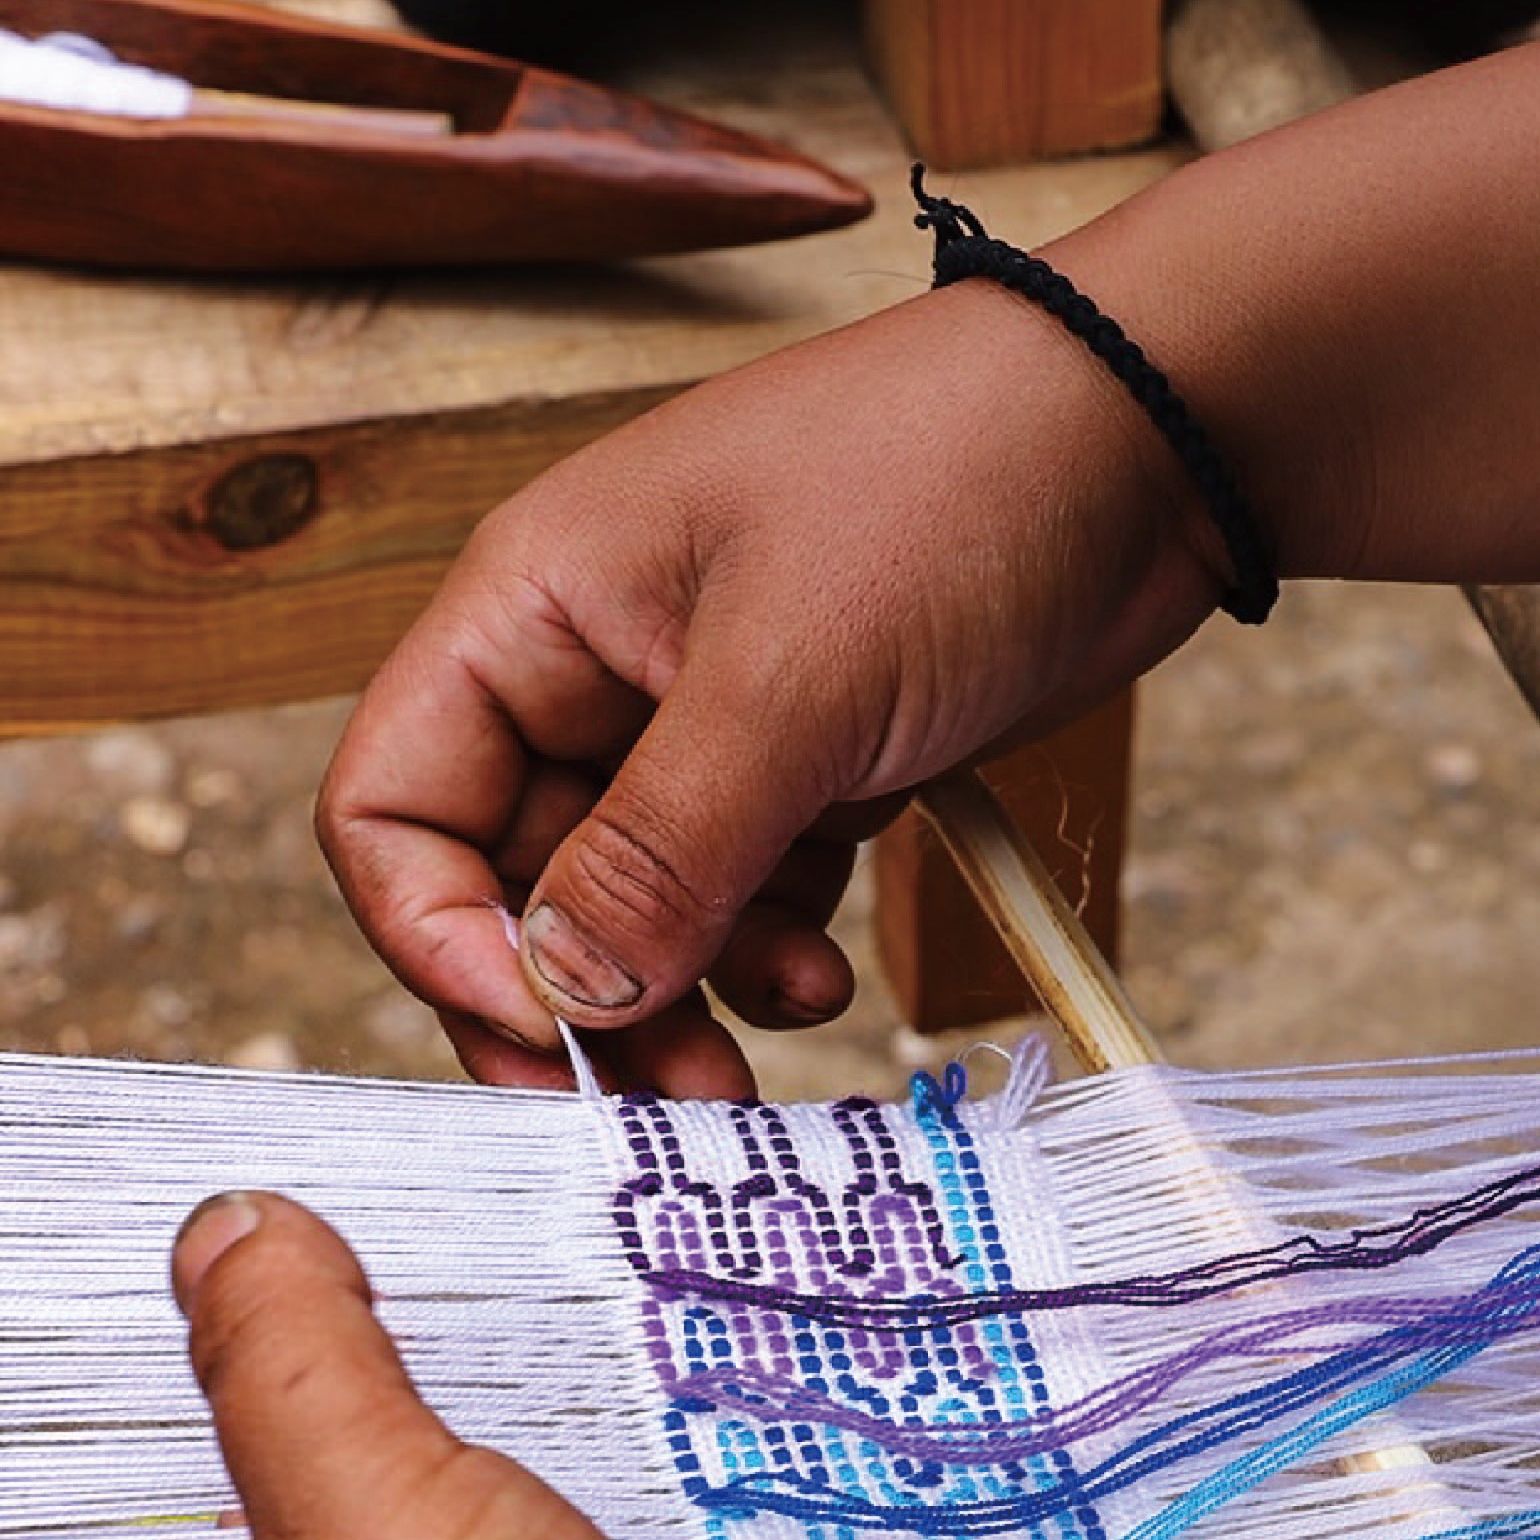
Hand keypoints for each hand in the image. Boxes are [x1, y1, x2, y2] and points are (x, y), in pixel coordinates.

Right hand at [317, 278, 1220, 1098]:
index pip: (393, 808)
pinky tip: (825, 979)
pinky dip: (765, 955)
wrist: (1147, 434)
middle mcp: (593, 673)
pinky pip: (737, 896)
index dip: (436, 937)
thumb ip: (664, 851)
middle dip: (577, 1000)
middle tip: (656, 1105)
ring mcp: (700, 721)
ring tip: (754, 1063)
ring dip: (678, 999)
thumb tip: (564, 990)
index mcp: (530, 614)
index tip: (537, 1029)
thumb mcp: (790, 680)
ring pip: (632, 911)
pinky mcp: (800, 762)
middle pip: (512, 885)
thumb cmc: (953, 482)